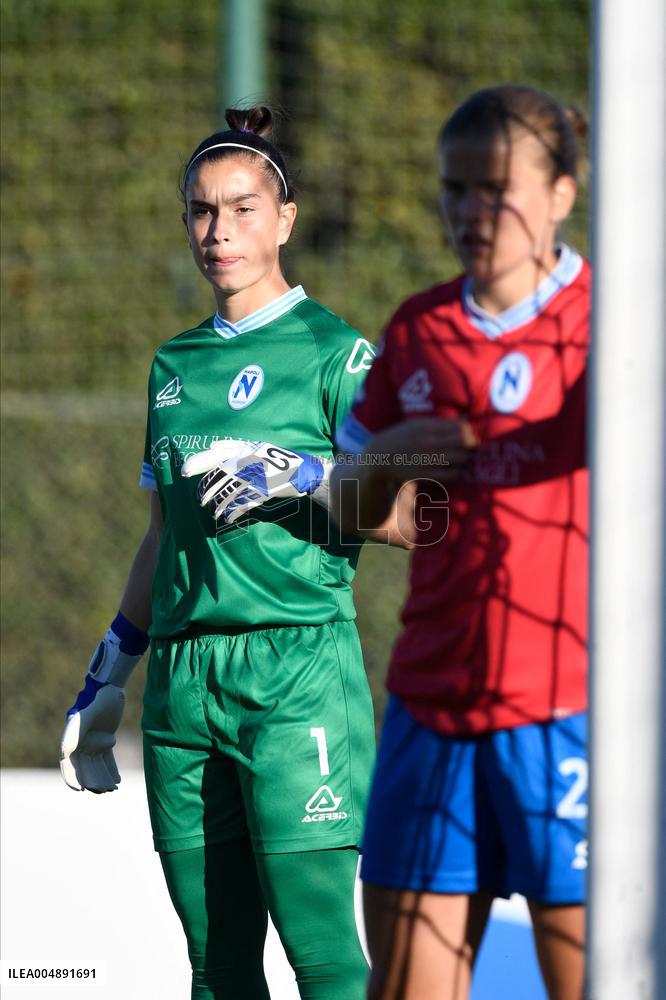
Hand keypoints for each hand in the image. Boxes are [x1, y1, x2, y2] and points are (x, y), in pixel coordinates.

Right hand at [60, 630, 143, 792]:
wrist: (109, 687)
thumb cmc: (95, 699)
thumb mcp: (84, 716)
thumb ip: (73, 732)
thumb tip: (64, 752)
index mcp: (71, 740)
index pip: (69, 764)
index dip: (72, 778)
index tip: (80, 789)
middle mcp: (80, 743)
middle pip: (85, 768)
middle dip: (93, 781)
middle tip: (103, 791)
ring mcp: (93, 742)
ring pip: (97, 766)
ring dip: (104, 778)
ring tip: (113, 789)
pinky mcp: (106, 739)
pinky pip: (108, 759)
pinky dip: (112, 770)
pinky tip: (117, 781)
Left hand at [182, 439, 331, 524]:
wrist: (303, 471)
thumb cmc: (278, 460)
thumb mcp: (258, 448)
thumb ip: (236, 447)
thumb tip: (212, 445)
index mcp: (246, 449)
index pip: (217, 454)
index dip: (200, 462)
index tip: (185, 471)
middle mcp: (250, 461)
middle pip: (221, 475)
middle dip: (207, 489)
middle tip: (200, 500)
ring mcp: (257, 476)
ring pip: (231, 492)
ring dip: (219, 504)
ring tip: (212, 512)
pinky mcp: (264, 490)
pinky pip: (244, 503)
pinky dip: (234, 512)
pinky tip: (227, 518)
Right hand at [365, 418, 477, 482]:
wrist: (380, 457)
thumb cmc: (401, 437)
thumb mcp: (416, 424)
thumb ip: (439, 423)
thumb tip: (466, 420)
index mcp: (426, 426)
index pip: (460, 427)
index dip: (470, 431)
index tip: (471, 435)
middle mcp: (427, 441)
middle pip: (463, 441)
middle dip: (471, 444)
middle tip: (472, 447)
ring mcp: (426, 458)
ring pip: (460, 458)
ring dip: (465, 458)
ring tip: (463, 458)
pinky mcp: (424, 474)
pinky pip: (451, 474)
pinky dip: (457, 472)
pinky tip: (454, 470)